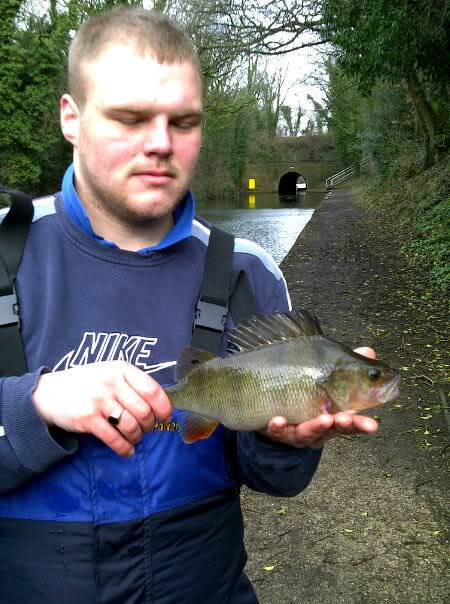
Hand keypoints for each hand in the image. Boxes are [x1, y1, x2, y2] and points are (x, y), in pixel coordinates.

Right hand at [32, 361, 171, 456]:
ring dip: (137, 437)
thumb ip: (132, 383)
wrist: (49, 393)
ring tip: (134, 437)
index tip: (165, 417)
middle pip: (144, 411)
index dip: (164, 407)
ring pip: (131, 426)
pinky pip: (114, 439)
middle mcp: (112, 383)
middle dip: (150, 425)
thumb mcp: (110, 372)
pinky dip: (124, 448)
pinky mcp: (88, 419)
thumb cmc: (87, 383)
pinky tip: (127, 451)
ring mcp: (99, 400)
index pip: (152, 390)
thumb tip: (160, 402)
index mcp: (121, 369)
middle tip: (147, 428)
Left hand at [263, 347, 378, 447]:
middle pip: (332, 430)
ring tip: (322, 419)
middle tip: (345, 419)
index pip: (351, 423)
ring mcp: (297, 431)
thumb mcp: (329, 381)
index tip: (373, 426)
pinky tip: (276, 420)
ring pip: (307, 432)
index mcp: (333, 418)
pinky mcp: (277, 431)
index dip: (362, 425)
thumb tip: (369, 351)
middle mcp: (318, 429)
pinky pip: (276, 432)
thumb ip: (348, 368)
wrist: (274, 406)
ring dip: (315, 427)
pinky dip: (277, 427)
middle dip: (340, 425)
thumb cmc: (307, 392)